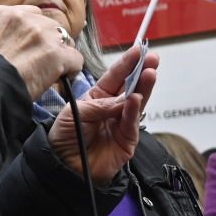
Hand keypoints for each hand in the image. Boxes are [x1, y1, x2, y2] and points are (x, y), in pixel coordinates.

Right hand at [0, 5, 84, 100]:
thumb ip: (3, 34)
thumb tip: (17, 43)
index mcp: (1, 14)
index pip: (30, 14)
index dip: (34, 33)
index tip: (31, 46)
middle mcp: (23, 18)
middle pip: (49, 25)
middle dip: (48, 42)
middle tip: (39, 61)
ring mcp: (41, 34)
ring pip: (65, 40)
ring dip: (59, 54)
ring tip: (49, 71)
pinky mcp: (55, 53)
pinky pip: (75, 58)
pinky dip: (71, 69)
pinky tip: (61, 78)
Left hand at [48, 46, 157, 180]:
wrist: (62, 165)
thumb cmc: (65, 136)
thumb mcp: (77, 113)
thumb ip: (100, 105)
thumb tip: (125, 99)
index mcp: (98, 98)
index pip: (116, 77)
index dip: (128, 64)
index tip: (139, 50)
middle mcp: (113, 109)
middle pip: (131, 87)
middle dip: (143, 72)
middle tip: (153, 59)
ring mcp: (121, 124)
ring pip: (137, 104)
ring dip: (144, 88)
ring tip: (150, 73)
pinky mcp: (127, 141)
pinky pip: (132, 124)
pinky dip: (134, 111)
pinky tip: (135, 98)